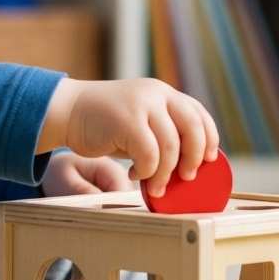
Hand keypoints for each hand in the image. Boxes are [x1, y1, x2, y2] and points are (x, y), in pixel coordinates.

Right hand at [37, 77, 219, 198]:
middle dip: (195, 157)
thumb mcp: (140, 120)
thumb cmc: (105, 124)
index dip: (210, 137)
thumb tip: (189, 163)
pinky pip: (149, 154)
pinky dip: (147, 171)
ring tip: (156, 187)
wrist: (68, 111)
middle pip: (193, 128)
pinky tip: (134, 174)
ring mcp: (142, 104)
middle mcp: (156, 94)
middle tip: (187, 177)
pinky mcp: (127, 120)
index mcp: (163, 93)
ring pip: (171, 146)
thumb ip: (163, 132)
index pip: (198, 113)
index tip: (209, 159)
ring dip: (166, 173)